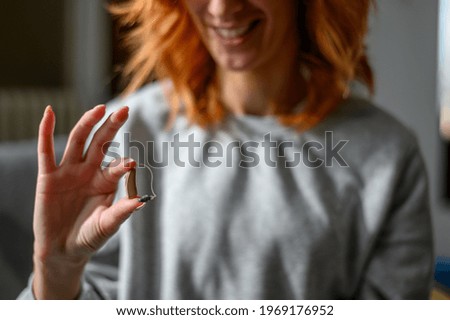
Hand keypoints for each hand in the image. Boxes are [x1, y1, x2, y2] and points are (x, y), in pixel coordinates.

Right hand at [32, 105, 142, 298]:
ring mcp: (69, 171)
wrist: (62, 250)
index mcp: (106, 181)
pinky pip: (46, 150)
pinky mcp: (48, 176)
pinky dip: (45, 131)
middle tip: (125, 110)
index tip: (131, 164)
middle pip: (101, 143)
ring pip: (78, 140)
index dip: (123, 165)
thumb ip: (121, 212)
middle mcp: (89, 171)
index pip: (117, 167)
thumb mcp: (107, 225)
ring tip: (100, 108)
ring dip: (87, 123)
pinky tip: (49, 112)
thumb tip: (142, 200)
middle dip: (112, 127)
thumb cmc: (89, 237)